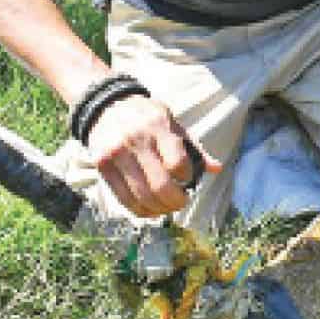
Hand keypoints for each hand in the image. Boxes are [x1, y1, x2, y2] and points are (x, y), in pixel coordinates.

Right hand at [86, 93, 221, 218]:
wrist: (107, 108)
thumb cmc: (147, 117)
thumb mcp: (172, 122)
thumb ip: (193, 146)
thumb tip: (217, 168)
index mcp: (158, 125)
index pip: (177, 163)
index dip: (186, 178)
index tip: (188, 180)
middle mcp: (135, 140)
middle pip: (160, 184)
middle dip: (175, 201)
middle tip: (182, 202)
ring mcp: (116, 154)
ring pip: (141, 196)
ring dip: (159, 209)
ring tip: (167, 208)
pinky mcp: (102, 167)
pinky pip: (122, 198)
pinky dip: (139, 210)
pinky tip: (150, 211)